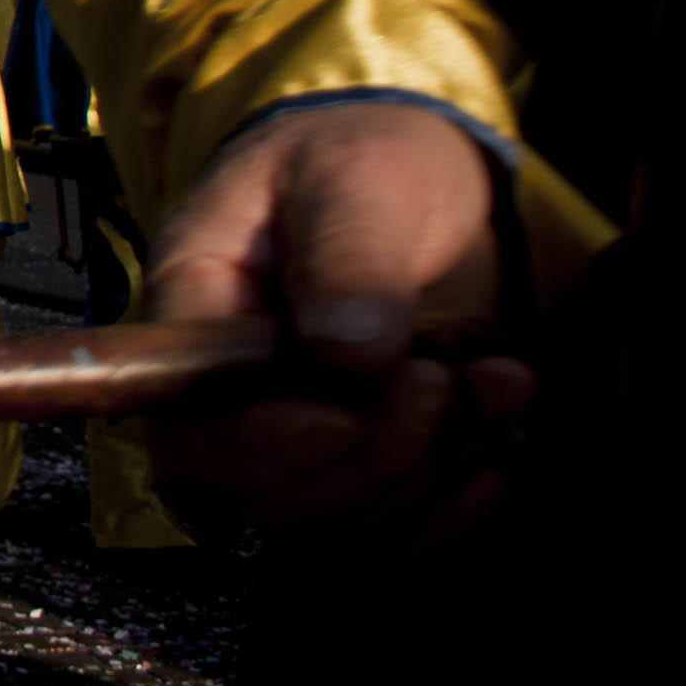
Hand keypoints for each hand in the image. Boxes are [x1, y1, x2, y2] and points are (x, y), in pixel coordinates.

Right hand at [144, 101, 528, 525]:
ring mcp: (295, 431)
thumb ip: (346, 253)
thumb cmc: (359, 157)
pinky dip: (452, 507)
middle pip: (262, 489)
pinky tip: (498, 444)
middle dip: (365, 458)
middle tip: (437, 380)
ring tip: (492, 383)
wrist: (410, 177)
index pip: (187, 417)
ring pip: (334, 520)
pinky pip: (392, 528)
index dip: (261, 444)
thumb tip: (349, 346)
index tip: (344, 420)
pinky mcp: (359, 457)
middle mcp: (229, 389)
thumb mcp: (351, 176)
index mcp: (195, 306)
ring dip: (425, 476)